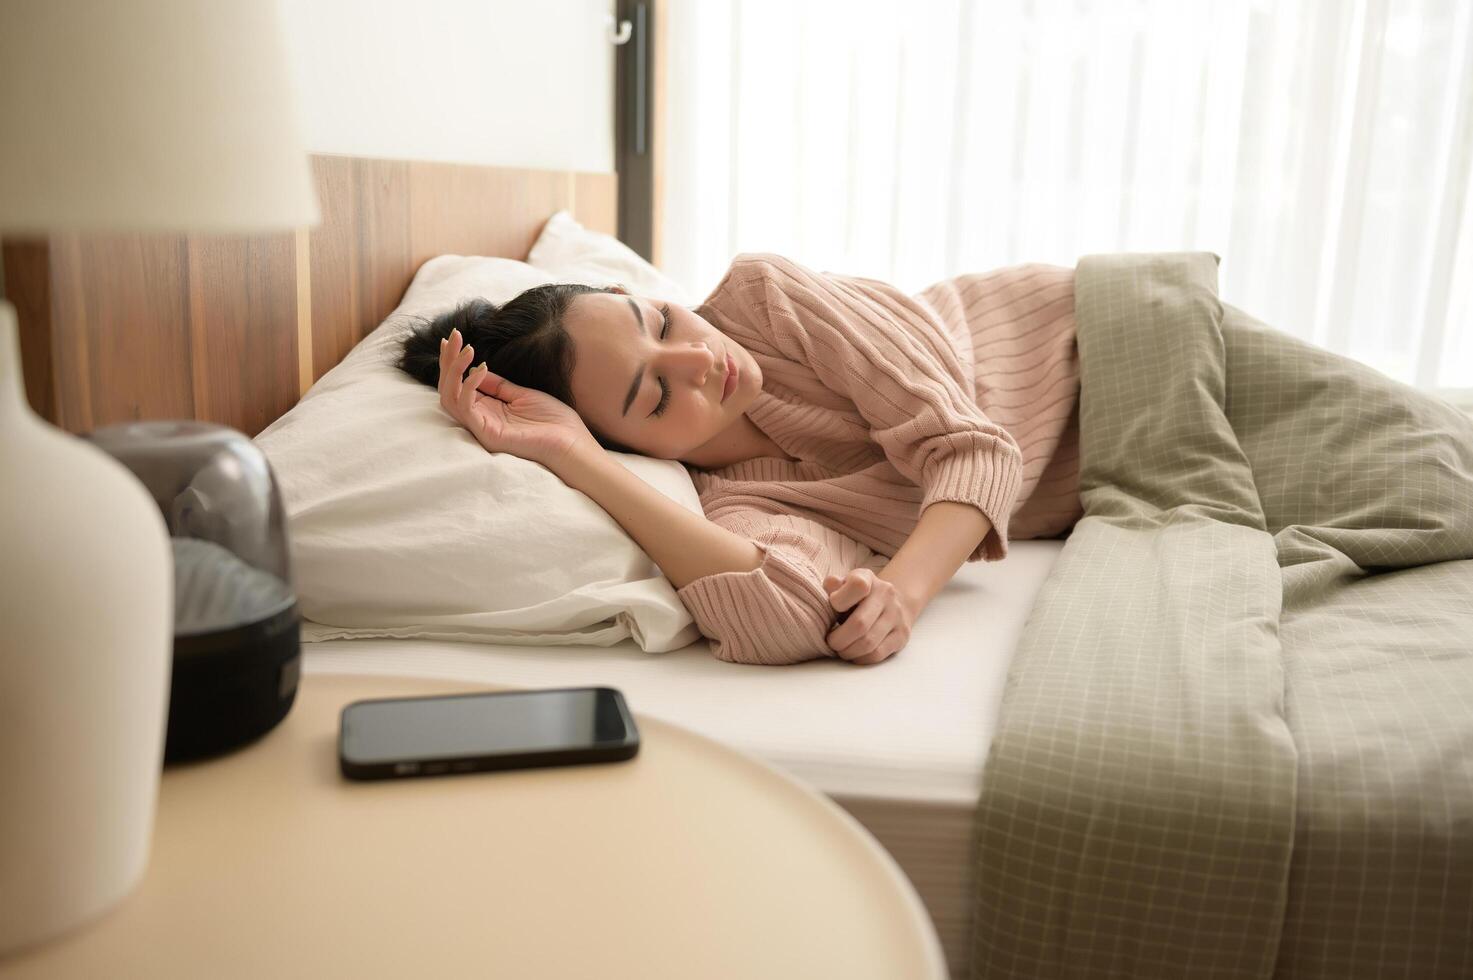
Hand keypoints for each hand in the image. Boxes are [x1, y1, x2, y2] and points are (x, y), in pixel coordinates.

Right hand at [438, 327, 599, 468]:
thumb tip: (475, 369)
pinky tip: (481, 368)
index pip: (458, 384)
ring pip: (449, 398)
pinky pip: (466, 407)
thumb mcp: (522, 395)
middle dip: (448, 360)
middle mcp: (479, 419)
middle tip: (454, 335)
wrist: (570, 442)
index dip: (451, 361)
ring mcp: (481, 427)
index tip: (452, 338)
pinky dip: (469, 385)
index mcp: (487, 410)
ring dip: (454, 370)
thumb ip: (498, 385)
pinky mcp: (487, 434)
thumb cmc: (552, 421)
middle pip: (447, 389)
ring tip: (467, 349)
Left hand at [822, 567, 918, 664]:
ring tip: (841, 650)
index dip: (839, 600)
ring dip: (848, 652)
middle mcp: (886, 594)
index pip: (857, 585)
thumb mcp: (844, 585)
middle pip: (860, 624)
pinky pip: (878, 654)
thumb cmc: (858, 597)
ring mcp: (896, 615)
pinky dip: (861, 658)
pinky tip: (854, 654)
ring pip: (868, 643)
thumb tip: (831, 584)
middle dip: (839, 639)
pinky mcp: (902, 635)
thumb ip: (833, 585)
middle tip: (831, 643)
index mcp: (867, 578)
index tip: (833, 608)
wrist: (894, 602)